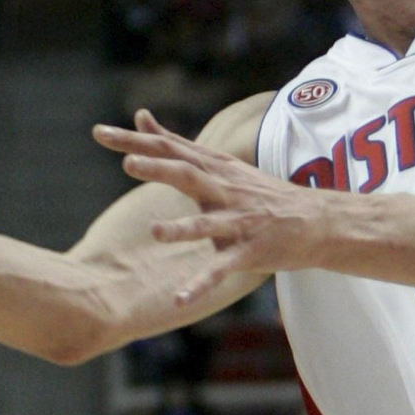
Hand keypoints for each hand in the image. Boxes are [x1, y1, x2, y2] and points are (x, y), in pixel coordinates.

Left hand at [93, 109, 329, 304]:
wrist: (316, 221)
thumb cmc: (260, 193)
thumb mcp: (219, 163)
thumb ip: (176, 144)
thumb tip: (140, 117)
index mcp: (213, 169)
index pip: (169, 149)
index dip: (134, 141)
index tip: (98, 133)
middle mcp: (224, 190)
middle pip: (188, 174)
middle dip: (159, 169)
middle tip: (126, 163)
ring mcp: (238, 221)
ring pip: (207, 223)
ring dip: (183, 228)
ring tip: (156, 232)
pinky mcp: (249, 252)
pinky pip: (221, 269)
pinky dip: (201, 284)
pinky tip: (179, 298)